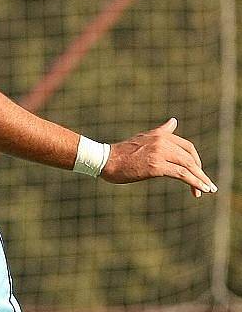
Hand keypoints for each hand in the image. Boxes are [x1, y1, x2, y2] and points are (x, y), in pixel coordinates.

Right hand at [101, 117, 216, 197]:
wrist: (105, 160)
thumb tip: (173, 121)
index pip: (186, 146)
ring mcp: (159, 152)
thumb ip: (161, 131)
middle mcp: (161, 141)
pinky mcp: (155, 166)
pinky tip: (199, 190)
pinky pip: (181, 174)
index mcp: (159, 134)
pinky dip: (194, 182)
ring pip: (188, 165)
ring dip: (201, 179)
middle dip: (200, 171)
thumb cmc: (122, 152)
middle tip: (206, 184)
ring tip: (207, 190)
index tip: (198, 172)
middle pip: (190, 156)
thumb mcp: (143, 138)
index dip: (196, 160)